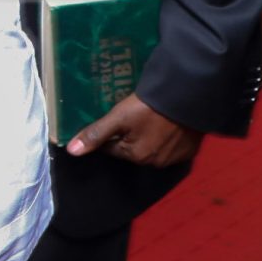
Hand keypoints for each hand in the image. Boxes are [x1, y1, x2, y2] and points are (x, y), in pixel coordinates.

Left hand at [69, 93, 201, 165]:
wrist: (187, 97)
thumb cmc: (148, 107)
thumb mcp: (118, 118)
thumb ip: (95, 134)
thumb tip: (72, 151)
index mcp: (136, 156)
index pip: (112, 148)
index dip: (110, 133)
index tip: (115, 120)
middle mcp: (155, 163)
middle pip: (132, 150)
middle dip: (129, 137)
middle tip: (134, 117)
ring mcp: (174, 159)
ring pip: (151, 149)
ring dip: (148, 138)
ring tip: (151, 120)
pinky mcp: (189, 151)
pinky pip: (171, 148)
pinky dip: (167, 139)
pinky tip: (167, 125)